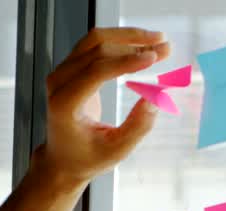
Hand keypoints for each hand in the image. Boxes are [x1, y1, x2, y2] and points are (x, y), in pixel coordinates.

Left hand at [35, 27, 172, 187]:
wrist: (63, 158)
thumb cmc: (88, 157)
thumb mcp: (116, 151)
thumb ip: (137, 127)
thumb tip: (156, 98)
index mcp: (64, 105)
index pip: (96, 71)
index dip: (127, 61)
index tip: (155, 57)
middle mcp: (59, 83)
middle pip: (97, 49)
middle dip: (134, 45)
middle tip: (166, 49)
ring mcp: (62, 72)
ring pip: (96, 39)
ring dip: (129, 36)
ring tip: (159, 39)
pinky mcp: (70, 67)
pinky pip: (95, 44)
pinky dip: (120, 40)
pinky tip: (142, 44)